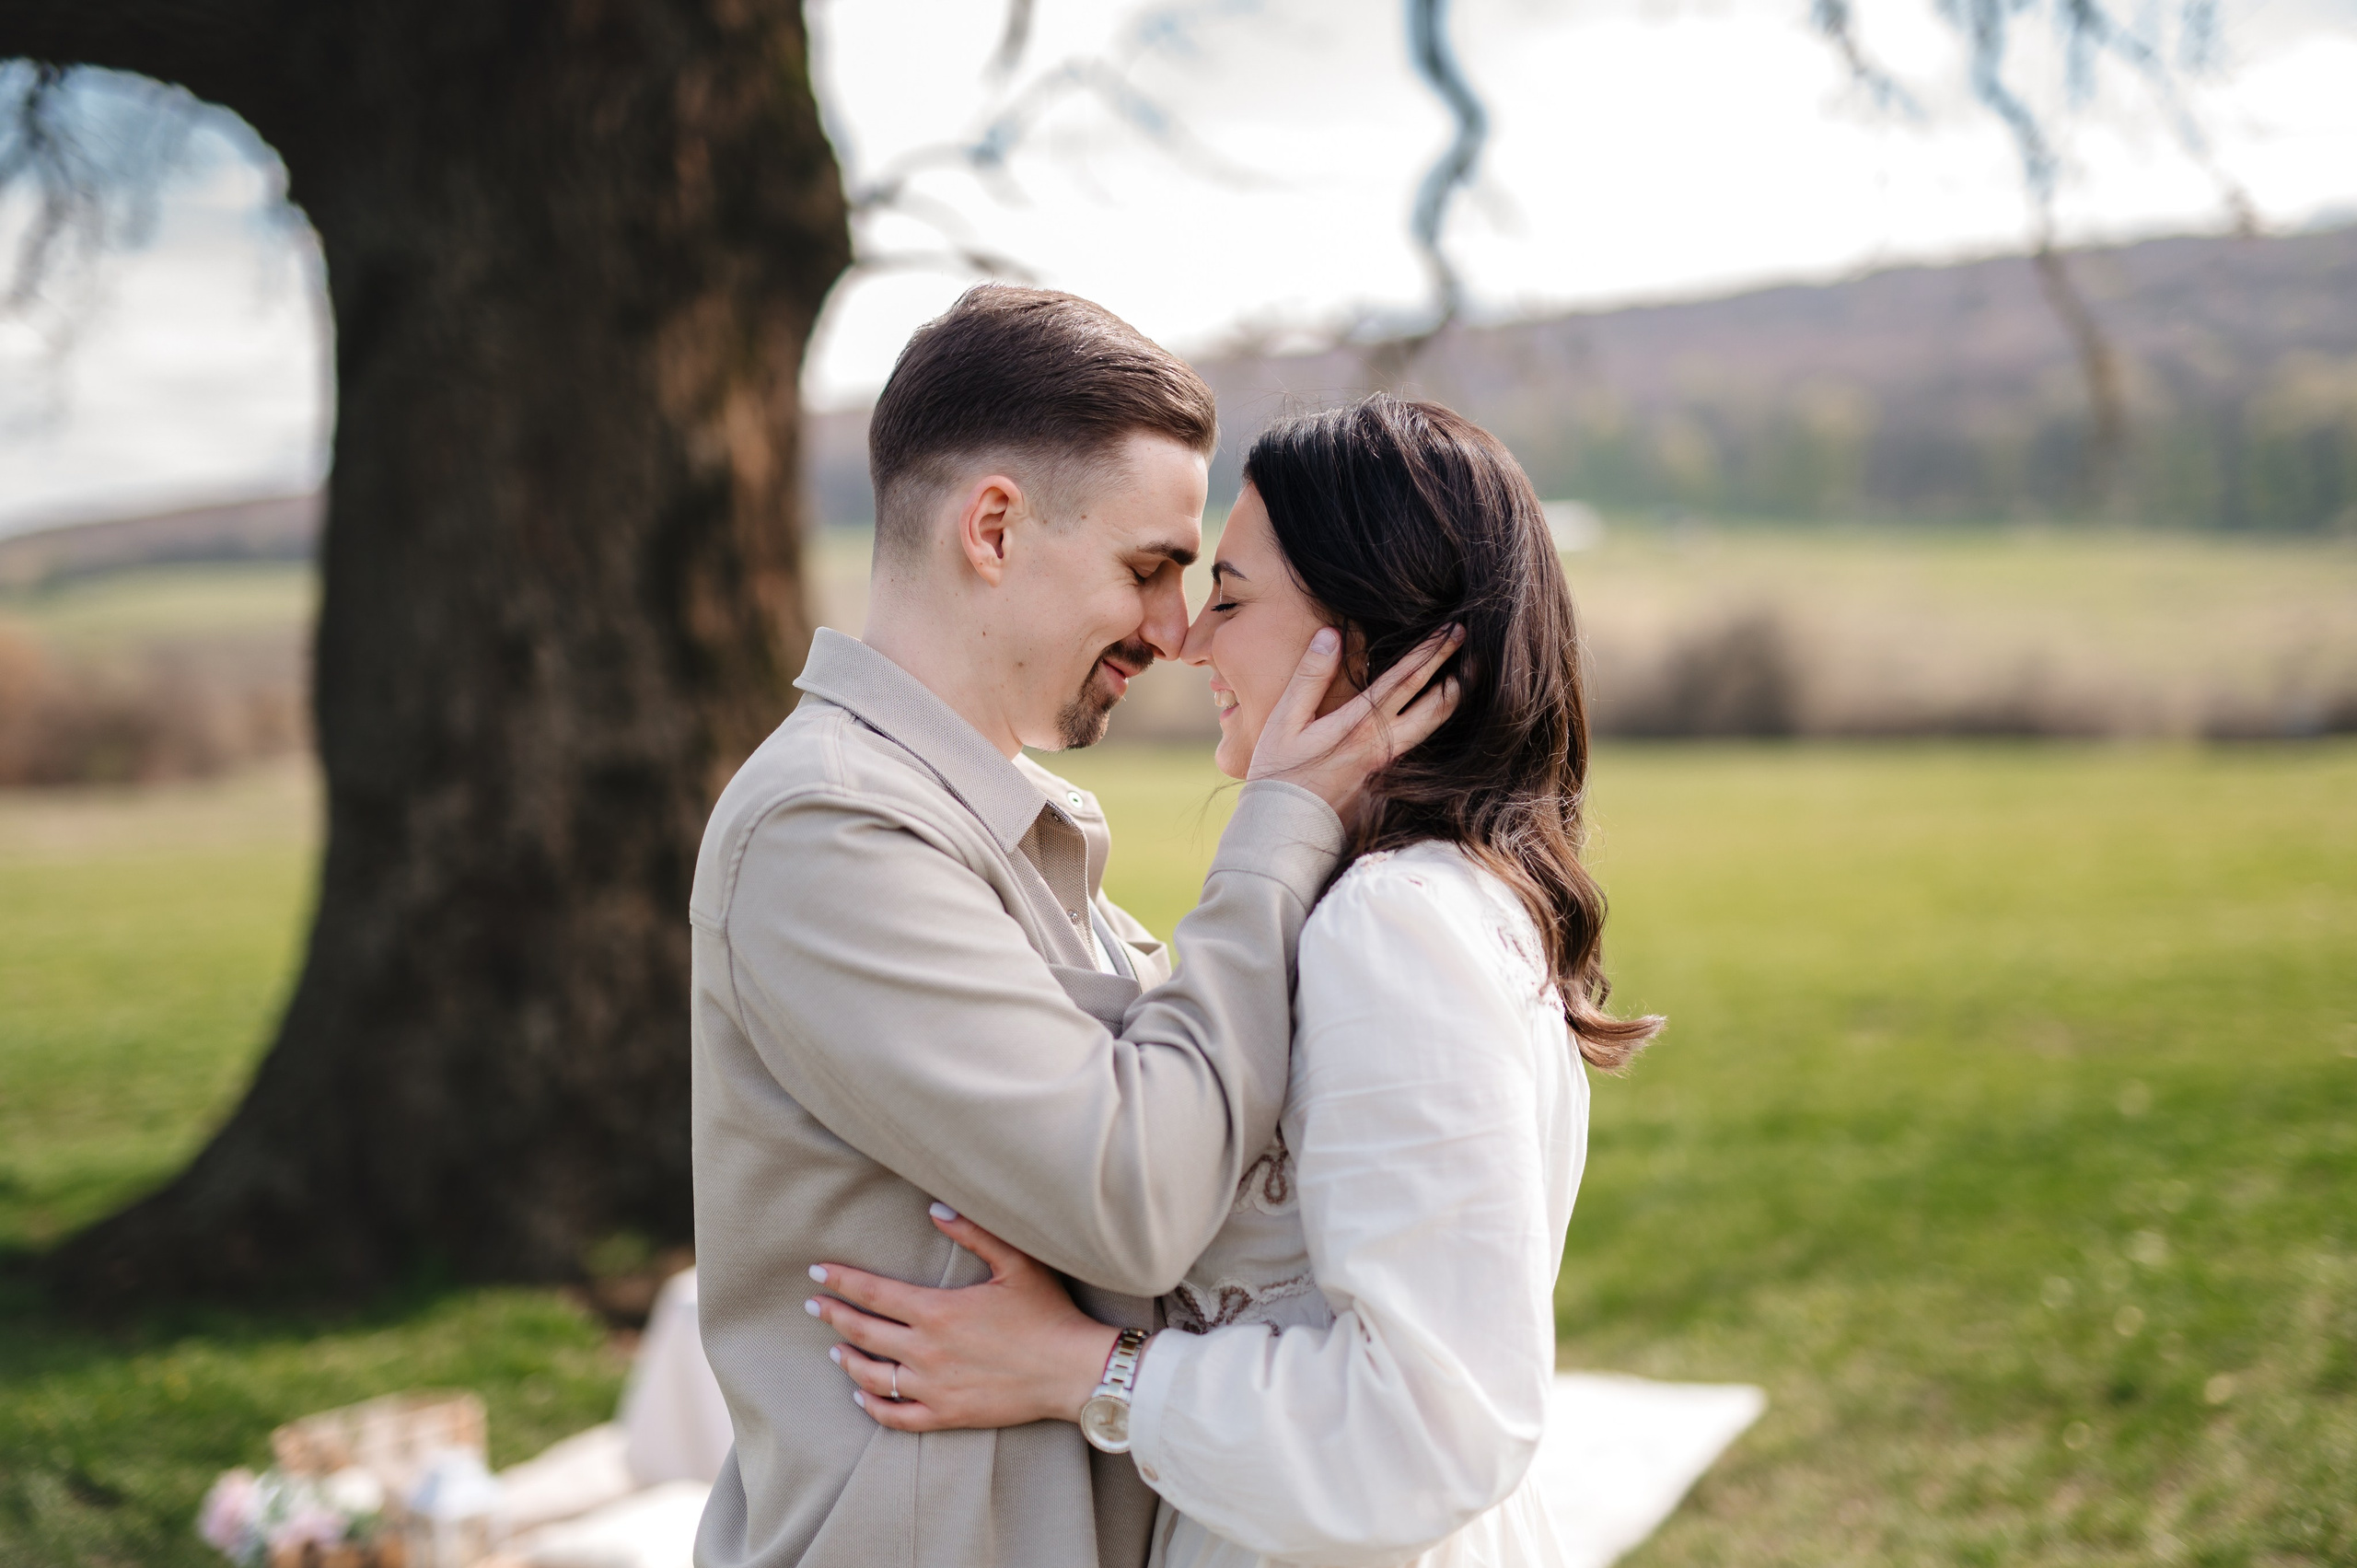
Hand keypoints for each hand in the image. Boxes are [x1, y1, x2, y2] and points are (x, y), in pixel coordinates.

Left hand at [809, 1205, 1119, 1432]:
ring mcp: (933, 1386)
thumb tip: (935, 1208)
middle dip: (833, 1315)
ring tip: (836, 1348)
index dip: (842, 1280)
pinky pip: (896, 1416)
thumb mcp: (1016, 1263)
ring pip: (871, 1377)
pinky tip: (862, 1397)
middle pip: (863, 1332)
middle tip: (814, 1305)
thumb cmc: (1048, 1313)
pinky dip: (872, 1407)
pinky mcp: (946, 1415)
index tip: (818, 1272)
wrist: (1072, 1371)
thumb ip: (973, 1232)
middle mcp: (926, 1350)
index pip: (873, 1293)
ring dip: (848, 1360)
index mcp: (937, 1310)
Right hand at [1247, 623, 1464, 818]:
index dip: (1431, 651)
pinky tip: (1434, 710)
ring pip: (1433, 727)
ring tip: (1463, 675)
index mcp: (1360, 726)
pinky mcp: (1388, 780)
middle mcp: (1384, 745)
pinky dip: (1433, 721)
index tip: (1452, 629)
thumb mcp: (1284, 721)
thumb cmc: (1279, 774)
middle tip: (1468, 645)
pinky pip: (1420, 744)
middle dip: (1455, 670)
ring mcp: (1390, 765)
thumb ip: (1309, 677)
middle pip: (1434, 703)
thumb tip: (1331, 636)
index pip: (1406, 680)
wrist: (1285, 829)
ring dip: (1451, 698)